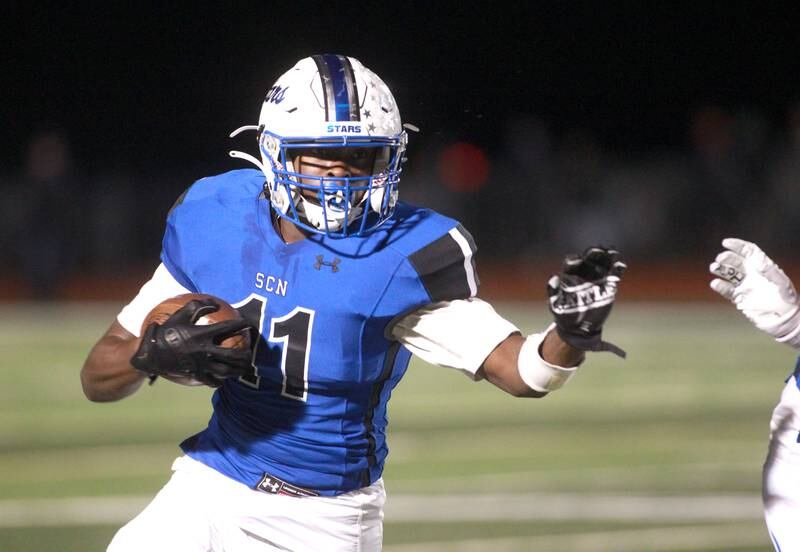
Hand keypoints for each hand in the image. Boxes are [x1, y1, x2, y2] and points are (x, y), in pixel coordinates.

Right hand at [131, 299, 253, 386]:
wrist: (150, 354)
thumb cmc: (166, 331)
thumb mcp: (179, 315)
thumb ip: (197, 305)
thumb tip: (215, 303)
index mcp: (200, 335)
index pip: (226, 328)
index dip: (240, 325)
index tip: (249, 324)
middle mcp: (203, 351)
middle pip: (231, 355)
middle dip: (244, 354)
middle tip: (252, 352)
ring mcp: (199, 365)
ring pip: (225, 370)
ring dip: (238, 370)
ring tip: (246, 369)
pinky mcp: (195, 375)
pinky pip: (212, 380)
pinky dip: (221, 381)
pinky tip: (226, 379)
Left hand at [547, 246, 626, 357]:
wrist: (579, 328)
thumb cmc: (565, 315)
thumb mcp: (556, 304)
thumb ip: (553, 291)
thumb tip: (553, 278)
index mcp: (570, 276)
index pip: (573, 263)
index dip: (575, 260)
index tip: (578, 261)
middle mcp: (584, 274)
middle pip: (589, 260)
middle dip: (593, 254)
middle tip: (597, 250)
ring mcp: (597, 279)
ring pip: (603, 264)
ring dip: (607, 257)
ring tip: (611, 251)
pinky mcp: (608, 287)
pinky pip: (614, 275)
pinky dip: (618, 270)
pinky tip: (620, 265)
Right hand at [709, 238, 799, 346]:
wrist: (784, 319)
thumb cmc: (787, 300)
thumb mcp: (782, 284)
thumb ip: (771, 272)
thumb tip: (760, 263)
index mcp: (763, 267)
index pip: (748, 251)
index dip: (738, 246)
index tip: (726, 243)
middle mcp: (752, 274)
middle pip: (736, 261)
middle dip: (726, 258)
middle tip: (719, 259)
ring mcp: (745, 286)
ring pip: (729, 274)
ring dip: (720, 269)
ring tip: (714, 268)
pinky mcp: (739, 298)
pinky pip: (727, 290)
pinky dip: (720, 286)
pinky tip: (716, 283)